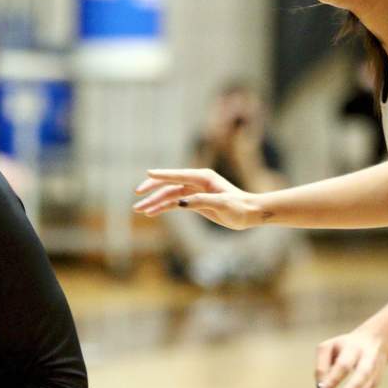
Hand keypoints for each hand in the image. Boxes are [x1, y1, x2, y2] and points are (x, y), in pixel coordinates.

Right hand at [133, 168, 261, 228]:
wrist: (250, 214)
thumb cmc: (240, 207)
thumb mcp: (221, 204)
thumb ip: (200, 201)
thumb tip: (178, 203)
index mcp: (204, 177)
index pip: (178, 175)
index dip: (162, 175)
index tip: (147, 174)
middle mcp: (197, 182)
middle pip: (169, 184)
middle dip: (152, 190)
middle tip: (137, 195)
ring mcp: (194, 191)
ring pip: (169, 195)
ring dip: (154, 202)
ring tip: (139, 210)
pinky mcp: (194, 202)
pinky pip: (174, 204)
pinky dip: (163, 208)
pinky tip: (151, 213)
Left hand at [315, 329, 387, 387]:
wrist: (377, 340)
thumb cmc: (343, 346)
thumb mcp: (328, 348)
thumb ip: (321, 367)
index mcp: (353, 347)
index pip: (343, 365)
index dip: (333, 379)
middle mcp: (367, 358)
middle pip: (363, 374)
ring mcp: (375, 370)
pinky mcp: (377, 380)